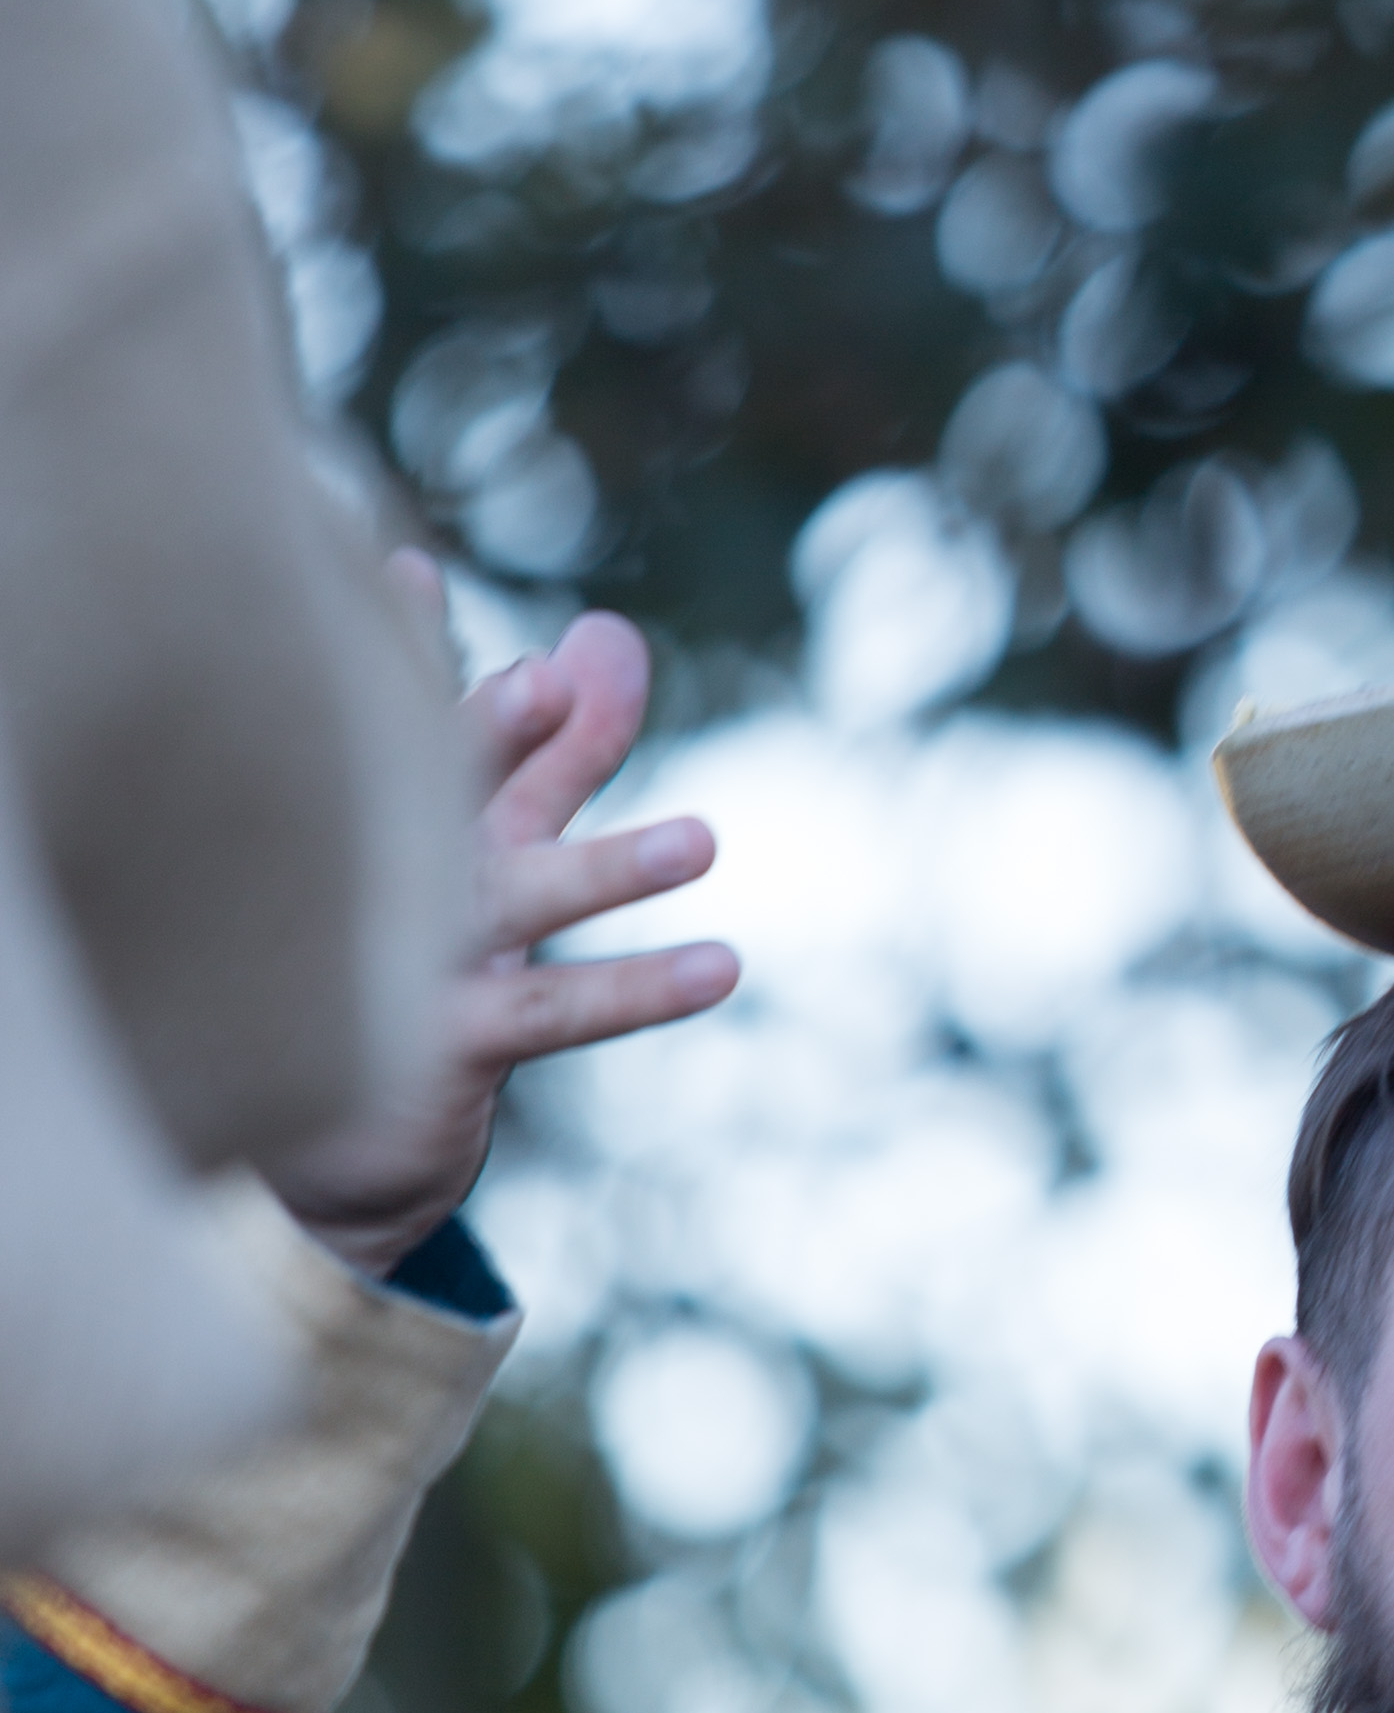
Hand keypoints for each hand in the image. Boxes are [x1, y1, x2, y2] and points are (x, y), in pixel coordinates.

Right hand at [265, 561, 737, 1283]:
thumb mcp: (499, 837)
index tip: (405, 573)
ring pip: (515, 905)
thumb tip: (609, 637)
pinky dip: (635, 992)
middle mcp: (395, 880)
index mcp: (402, 815)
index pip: (413, 720)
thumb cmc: (427, 952)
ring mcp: (410, 967)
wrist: (352, 1140)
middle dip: (486, 741)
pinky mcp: (443, 1047)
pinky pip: (552, 1014)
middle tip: (537, 686)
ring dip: (605, 873)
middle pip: (441, 802)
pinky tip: (722, 968)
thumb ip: (561, 745)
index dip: (404, 648)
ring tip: (703, 845)